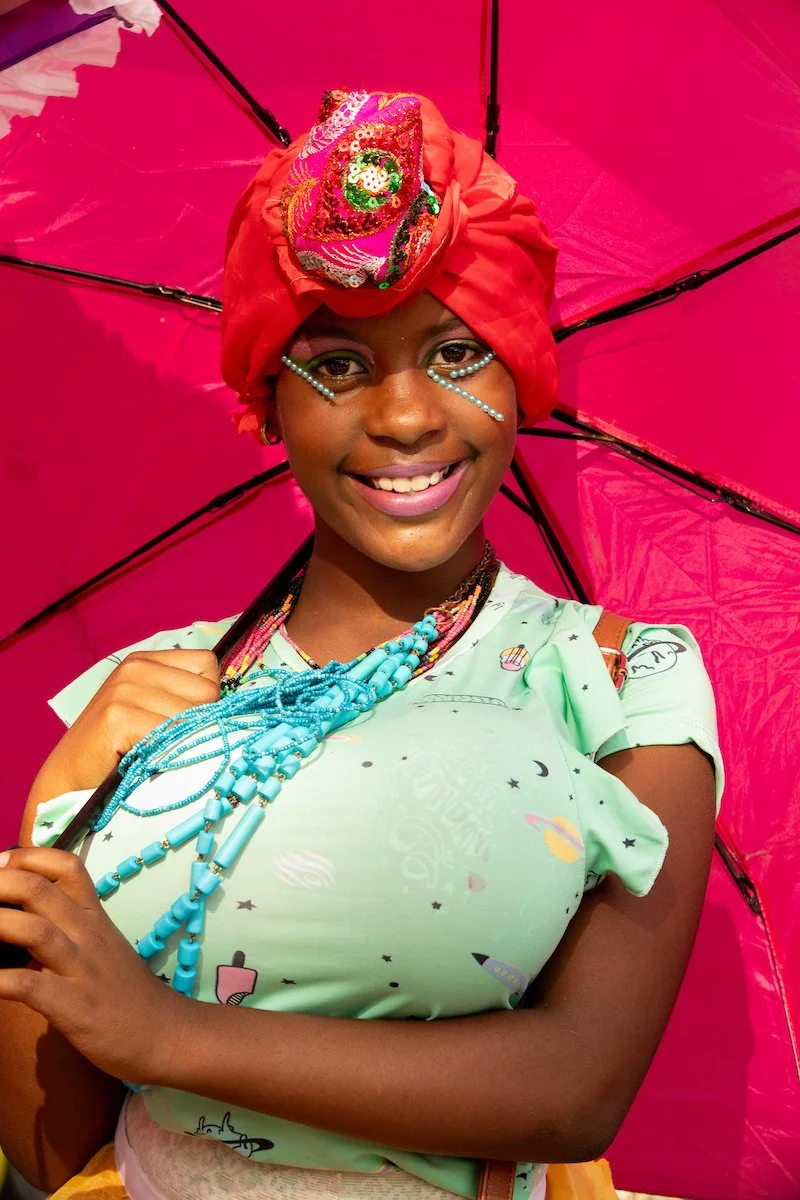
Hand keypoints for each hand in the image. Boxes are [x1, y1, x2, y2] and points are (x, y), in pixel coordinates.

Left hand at [0, 846, 188, 1084]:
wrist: (164, 1033)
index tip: (2, 862)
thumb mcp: (104, 948)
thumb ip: (70, 930)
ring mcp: (81, 969)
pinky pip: (28, 985)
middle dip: (0, 882)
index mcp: (95, 917)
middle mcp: (88, 933)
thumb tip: (27, 920)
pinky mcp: (73, 1006)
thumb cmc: (128, 993)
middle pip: (39, 890)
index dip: (29, 857)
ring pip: (34, 931)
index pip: (67, 867)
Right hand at [27, 649, 219, 813]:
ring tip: (152, 752)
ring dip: (180, 743)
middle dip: (197, 722)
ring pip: (193, 716)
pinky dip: (165, 755)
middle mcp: (135, 666)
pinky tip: (142, 760)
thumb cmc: (116, 749)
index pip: (208, 665)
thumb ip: (182, 697)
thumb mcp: (150, 709)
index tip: (183, 721)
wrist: (67, 780)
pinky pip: (170, 736)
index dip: (206, 698)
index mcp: (145, 660)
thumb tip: (234, 704)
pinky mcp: (117, 717)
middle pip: (207, 692)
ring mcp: (124, 689)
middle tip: (166, 743)